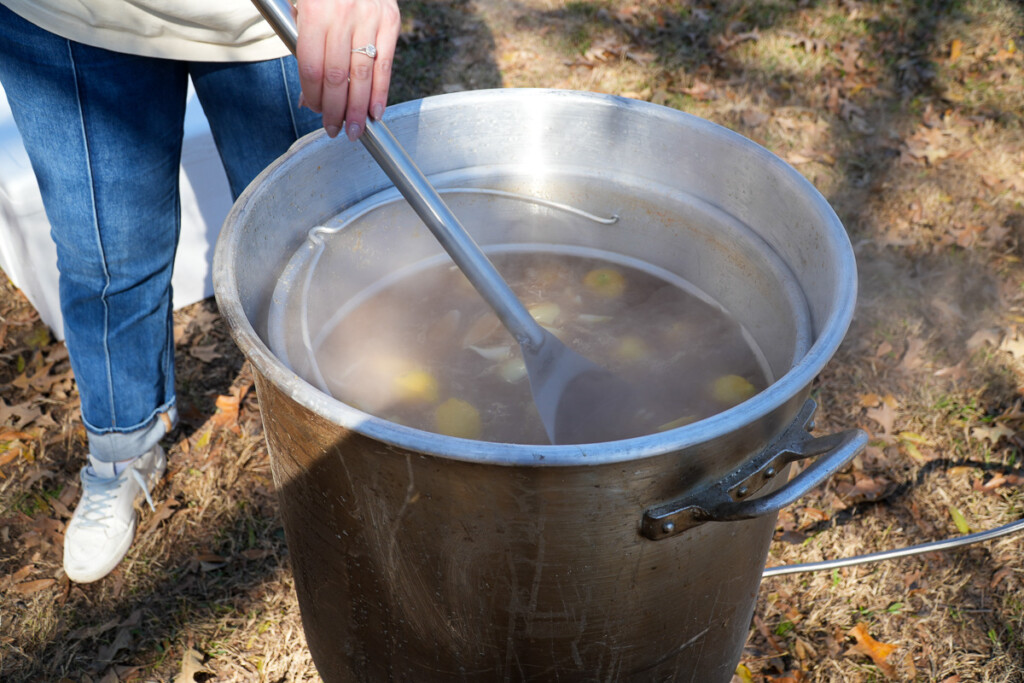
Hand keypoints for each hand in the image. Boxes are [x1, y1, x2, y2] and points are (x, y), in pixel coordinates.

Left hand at [294, 0, 399, 140]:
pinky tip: (376, 112)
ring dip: (358, 108)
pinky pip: (385, 64)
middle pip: (338, 76)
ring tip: (355, 130)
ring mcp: (370, 18)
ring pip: (363, 74)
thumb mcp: (302, 8)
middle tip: (335, 131)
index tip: (315, 112)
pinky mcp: (390, 20)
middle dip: (336, 110)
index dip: (314, 96)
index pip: (313, 67)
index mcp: (315, 11)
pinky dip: (381, 92)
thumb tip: (310, 97)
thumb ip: (304, 48)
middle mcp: (343, 15)